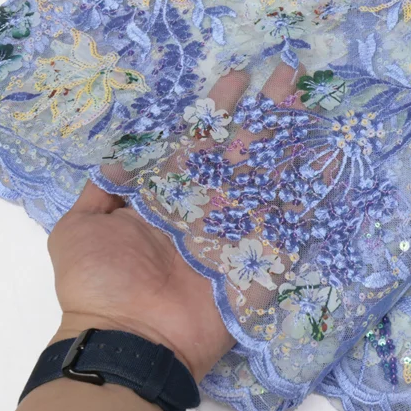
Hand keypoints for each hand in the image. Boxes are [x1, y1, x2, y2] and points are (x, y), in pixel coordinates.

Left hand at [47, 62, 302, 381]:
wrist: (129, 337)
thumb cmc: (102, 282)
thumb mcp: (79, 228)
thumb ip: (101, 190)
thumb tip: (116, 161)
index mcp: (171, 192)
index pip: (201, 139)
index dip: (219, 109)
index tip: (238, 78)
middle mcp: (210, 203)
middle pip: (245, 147)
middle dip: (266, 110)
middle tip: (289, 72)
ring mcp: (240, 226)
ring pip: (272, 173)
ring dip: (292, 139)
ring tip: (312, 103)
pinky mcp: (265, 254)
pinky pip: (294, 218)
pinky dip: (314, 190)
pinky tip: (331, 158)